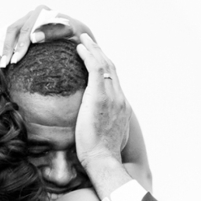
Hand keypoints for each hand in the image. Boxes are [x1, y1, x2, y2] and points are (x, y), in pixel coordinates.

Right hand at [0, 5, 94, 67]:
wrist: (77, 34)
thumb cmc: (76, 34)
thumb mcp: (70, 32)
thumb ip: (53, 33)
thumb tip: (34, 37)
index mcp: (41, 12)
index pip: (26, 29)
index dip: (19, 45)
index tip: (16, 60)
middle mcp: (31, 15)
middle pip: (13, 30)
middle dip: (7, 48)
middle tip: (5, 65)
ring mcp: (25, 22)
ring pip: (8, 33)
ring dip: (1, 49)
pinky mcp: (22, 31)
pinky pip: (9, 38)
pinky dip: (2, 49)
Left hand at [75, 34, 130, 172]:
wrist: (104, 161)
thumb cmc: (101, 157)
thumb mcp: (107, 140)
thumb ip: (104, 130)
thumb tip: (97, 130)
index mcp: (122, 108)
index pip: (114, 82)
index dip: (105, 68)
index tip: (96, 60)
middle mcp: (120, 99)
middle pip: (111, 69)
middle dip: (100, 53)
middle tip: (90, 42)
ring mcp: (112, 97)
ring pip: (104, 65)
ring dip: (93, 49)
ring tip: (83, 39)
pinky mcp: (100, 96)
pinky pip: (95, 68)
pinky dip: (88, 55)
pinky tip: (79, 49)